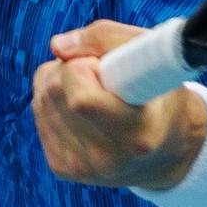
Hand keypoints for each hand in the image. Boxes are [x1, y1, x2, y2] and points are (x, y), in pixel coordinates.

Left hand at [33, 22, 206, 190]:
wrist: (167, 148)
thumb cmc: (160, 92)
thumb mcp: (151, 54)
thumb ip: (106, 38)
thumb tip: (57, 46)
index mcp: (136, 135)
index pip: (81, 100)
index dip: (84, 68)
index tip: (104, 66)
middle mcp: (106, 159)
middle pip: (54, 90)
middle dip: (73, 66)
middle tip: (103, 74)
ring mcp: (81, 168)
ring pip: (41, 99)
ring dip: (61, 81)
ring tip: (94, 89)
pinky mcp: (62, 168)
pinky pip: (38, 114)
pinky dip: (53, 100)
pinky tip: (80, 107)